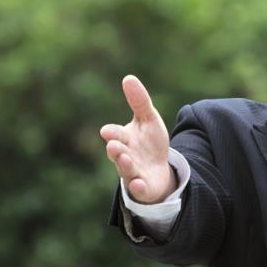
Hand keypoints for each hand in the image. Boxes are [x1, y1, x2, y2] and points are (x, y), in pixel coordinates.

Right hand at [100, 75, 175, 203]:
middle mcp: (124, 156)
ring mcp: (132, 172)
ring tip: (125, 159)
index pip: (115, 134)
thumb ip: (139, 101)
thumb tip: (128, 77)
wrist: (159, 168)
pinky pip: (138, 188)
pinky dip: (138, 187)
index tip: (107, 131)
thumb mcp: (149, 119)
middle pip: (117, 153)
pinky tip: (138, 183)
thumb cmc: (149, 142)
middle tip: (113, 146)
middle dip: (115, 150)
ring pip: (126, 170)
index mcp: (124, 138)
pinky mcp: (142, 187)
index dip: (112, 133)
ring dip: (124, 165)